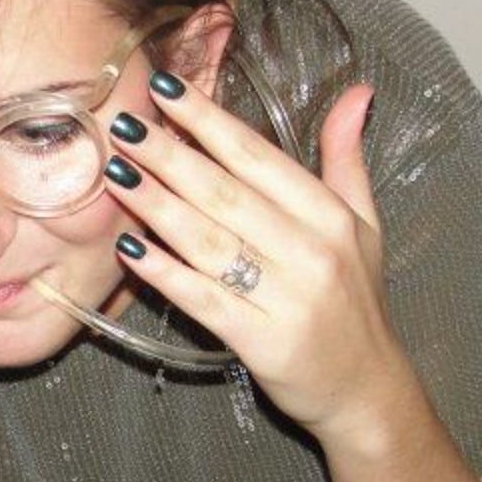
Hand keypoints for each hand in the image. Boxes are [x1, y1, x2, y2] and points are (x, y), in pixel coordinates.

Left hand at [102, 76, 417, 441]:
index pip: (259, 157)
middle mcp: (311, 251)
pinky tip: (129, 248)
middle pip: (226, 193)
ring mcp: (287, 297)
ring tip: (117, 174)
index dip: (210, 122)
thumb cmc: (355, 301)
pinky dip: (165, 273)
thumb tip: (355, 92)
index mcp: (330, 215)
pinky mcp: (263, 341)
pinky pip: (205, 299)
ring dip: (157, 206)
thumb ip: (346, 158)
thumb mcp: (365, 224)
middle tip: (123, 124)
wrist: (365, 390)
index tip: (166, 91)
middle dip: (170, 155)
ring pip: (210, 242)